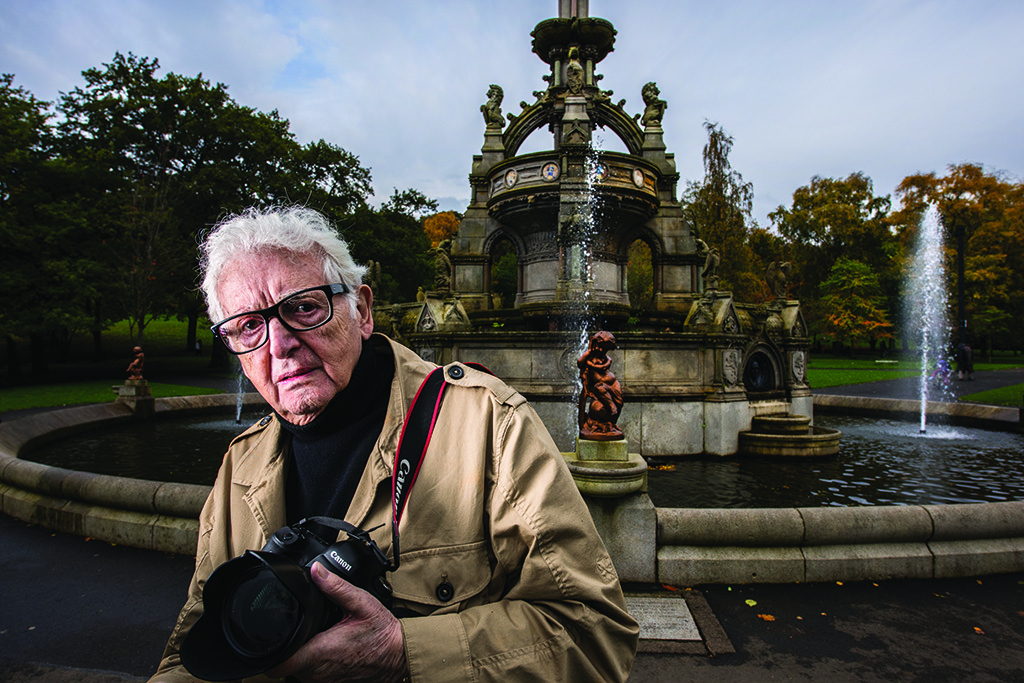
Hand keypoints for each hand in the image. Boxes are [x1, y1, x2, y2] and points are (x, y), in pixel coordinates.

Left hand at [266, 562, 407, 682]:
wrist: (400, 655)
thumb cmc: (382, 632)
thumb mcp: (361, 603)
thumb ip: (336, 587)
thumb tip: (316, 571)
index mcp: (322, 651)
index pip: (279, 664)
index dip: (268, 655)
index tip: (268, 642)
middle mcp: (320, 671)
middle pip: (286, 664)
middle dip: (289, 647)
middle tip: (301, 629)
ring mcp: (326, 680)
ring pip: (299, 670)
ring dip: (302, 655)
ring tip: (316, 636)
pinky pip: (313, 675)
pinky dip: (315, 662)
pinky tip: (327, 647)